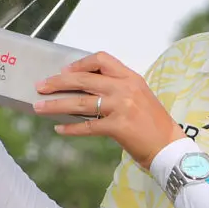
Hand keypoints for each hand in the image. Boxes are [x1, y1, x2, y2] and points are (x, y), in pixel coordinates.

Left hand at [33, 51, 182, 168]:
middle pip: (84, 79)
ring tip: (39, 107)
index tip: (64, 71)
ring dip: (56, 104)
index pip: (102, 60)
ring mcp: (122, 107)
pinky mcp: (118, 127)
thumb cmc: (153, 124)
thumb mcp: (139, 97)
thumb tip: (85, 89)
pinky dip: (71, 128)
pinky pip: (87, 126)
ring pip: (80, 102)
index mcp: (131, 78)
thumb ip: (117, 89)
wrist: (169, 147)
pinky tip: (59, 128)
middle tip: (41, 86)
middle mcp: (126, 88)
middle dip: (58, 82)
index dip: (80, 63)